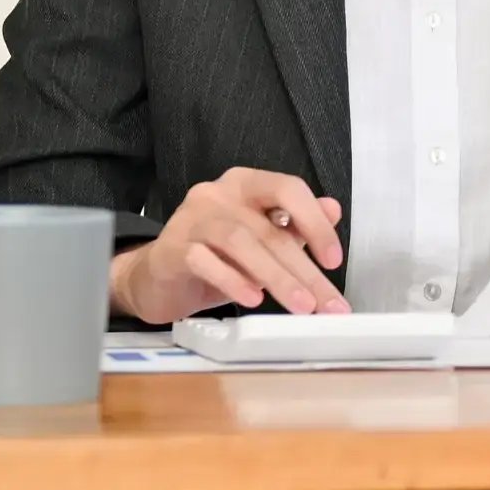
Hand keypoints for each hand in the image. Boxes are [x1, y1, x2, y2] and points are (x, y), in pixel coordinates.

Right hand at [112, 168, 348, 321]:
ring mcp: (191, 219)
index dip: (315, 222)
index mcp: (245, 185)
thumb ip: (294, 225)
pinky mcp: (171, 249)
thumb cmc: (213, 257)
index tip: (333, 259)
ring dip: (276, 277)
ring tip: (300, 305)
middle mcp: (217, 195)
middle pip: (268, 228)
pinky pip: (204, 261)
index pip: (287, 189)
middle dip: (303, 269)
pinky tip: (252, 298)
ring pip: (240, 242)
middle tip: (325, 301)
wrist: (156, 279)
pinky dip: (233, 280)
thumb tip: (333, 209)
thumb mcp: (260, 241)